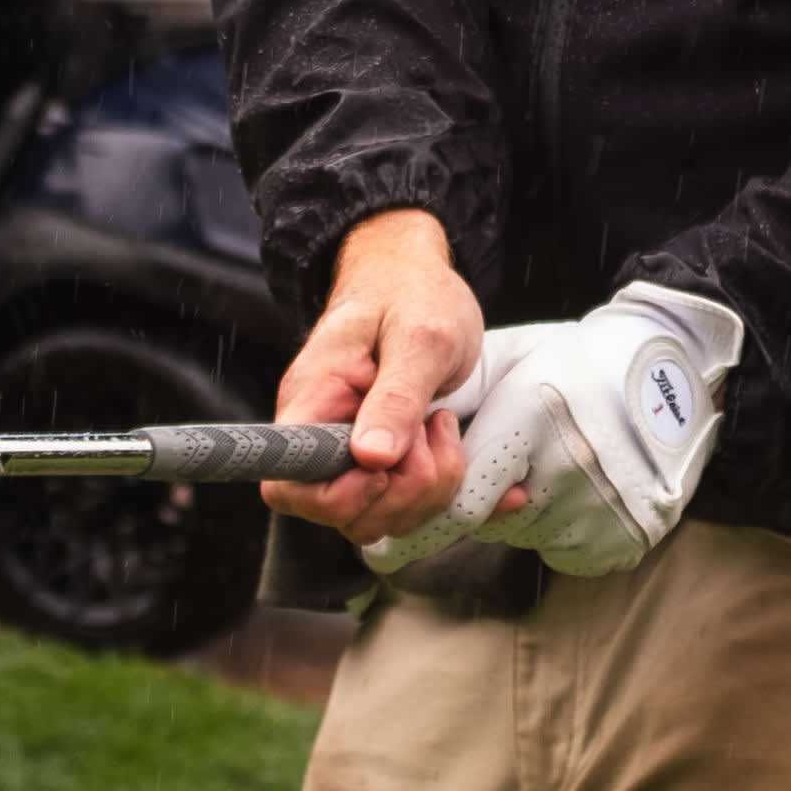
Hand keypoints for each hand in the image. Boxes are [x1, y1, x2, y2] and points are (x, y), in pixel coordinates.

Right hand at [262, 208, 486, 547]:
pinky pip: (413, 504)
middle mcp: (325, 436)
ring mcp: (356, 453)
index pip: (288, 485)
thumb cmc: (410, 293)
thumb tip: (370, 458)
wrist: (412, 275)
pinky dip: (456, 499)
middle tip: (433, 429)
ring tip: (442, 427)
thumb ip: (396, 397)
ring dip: (431, 488)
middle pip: (347, 513)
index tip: (385, 466)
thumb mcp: (419, 337)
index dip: (338, 497)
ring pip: (384, 515)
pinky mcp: (388, 462)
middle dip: (406, 489)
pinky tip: (502, 493)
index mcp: (313, 403)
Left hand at [363, 279, 745, 579]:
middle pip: (486, 521)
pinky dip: (554, 524)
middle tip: (486, 473)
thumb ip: (447, 402)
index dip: (419, 519)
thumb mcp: (504, 361)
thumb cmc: (573, 359)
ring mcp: (598, 504)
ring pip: (521, 533)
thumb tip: (380, 448)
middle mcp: (564, 466)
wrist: (670, 372)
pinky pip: (560, 546)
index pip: (458, 500)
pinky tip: (570, 483)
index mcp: (531, 416)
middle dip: (470, 503)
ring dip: (514, 510)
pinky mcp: (621, 535)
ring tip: (545, 459)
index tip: (384, 539)